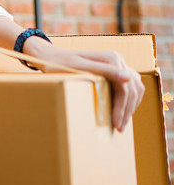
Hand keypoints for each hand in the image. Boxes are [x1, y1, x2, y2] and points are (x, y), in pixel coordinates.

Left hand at [24, 38, 144, 131]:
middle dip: (127, 110)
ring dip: (130, 106)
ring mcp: (116, 64)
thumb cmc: (61, 64)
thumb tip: (128, 78)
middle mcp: (117, 59)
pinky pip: (128, 86)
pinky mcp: (113, 69)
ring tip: (121, 122)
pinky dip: (128, 99)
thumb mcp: (80, 68)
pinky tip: (121, 111)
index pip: (125, 87)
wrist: (49, 57)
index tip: (117, 124)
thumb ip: (104, 71)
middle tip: (120, 127)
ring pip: (134, 88)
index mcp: (112, 58)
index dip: (123, 108)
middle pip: (132, 89)